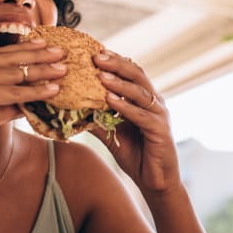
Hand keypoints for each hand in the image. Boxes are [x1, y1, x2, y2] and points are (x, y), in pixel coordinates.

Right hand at [0, 41, 66, 172]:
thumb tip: (28, 103)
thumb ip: (3, 105)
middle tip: (60, 51)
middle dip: (36, 54)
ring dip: (41, 70)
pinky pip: (12, 92)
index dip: (21, 50)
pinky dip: (34, 91)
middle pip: (6, 58)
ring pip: (13, 72)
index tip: (42, 46)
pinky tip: (52, 90)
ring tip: (63, 69)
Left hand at [91, 51, 179, 193]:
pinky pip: (141, 115)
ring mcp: (160, 115)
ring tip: (101, 75)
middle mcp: (155, 102)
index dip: (115, 61)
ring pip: (140, 92)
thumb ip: (98, 119)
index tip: (94, 51)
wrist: (155, 181)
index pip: (131, 72)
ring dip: (119, 82)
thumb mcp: (112, 133)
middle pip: (137, 75)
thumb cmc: (135, 154)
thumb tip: (73, 108)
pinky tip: (110, 100)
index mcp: (145, 99)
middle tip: (96, 56)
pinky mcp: (160, 130)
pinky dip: (125, 106)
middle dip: (116, 64)